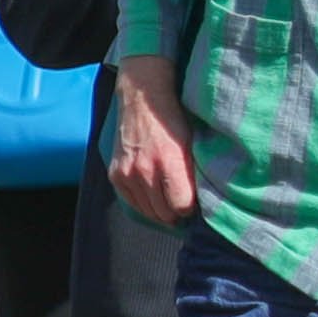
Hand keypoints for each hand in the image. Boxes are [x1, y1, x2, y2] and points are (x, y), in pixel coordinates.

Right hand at [109, 58, 199, 224]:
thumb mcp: (192, 146)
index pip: (181, 206)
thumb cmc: (174, 122)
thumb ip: (194, 174)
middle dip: (177, 214)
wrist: (143, 102)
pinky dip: (144, 205)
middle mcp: (144, 170)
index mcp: (169, 162)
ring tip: (171, 205)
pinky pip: (132, 202)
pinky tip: (155, 199)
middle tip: (185, 208)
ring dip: (161, 212)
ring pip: (148, 211)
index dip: (191, 209)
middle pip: (164, 213)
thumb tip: (202, 202)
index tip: (196, 205)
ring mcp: (126, 174)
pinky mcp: (115, 174)